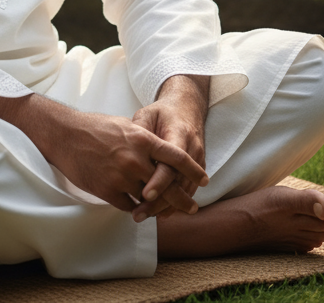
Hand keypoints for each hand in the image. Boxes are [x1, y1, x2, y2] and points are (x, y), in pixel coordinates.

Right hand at [0, 93, 206, 215]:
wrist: (65, 135)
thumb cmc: (95, 127)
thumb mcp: (124, 125)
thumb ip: (143, 139)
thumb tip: (159, 150)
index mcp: (141, 138)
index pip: (175, 156)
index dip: (193, 169)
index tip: (204, 179)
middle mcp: (134, 159)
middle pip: (167, 185)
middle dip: (183, 199)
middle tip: (192, 207)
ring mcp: (121, 176)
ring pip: (149, 199)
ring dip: (159, 207)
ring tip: (169, 214)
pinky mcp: (107, 190)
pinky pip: (129, 206)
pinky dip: (136, 208)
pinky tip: (140, 209)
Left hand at [130, 74, 209, 220]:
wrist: (186, 108)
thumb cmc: (162, 113)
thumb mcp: (148, 114)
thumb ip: (138, 131)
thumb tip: (124, 149)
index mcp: (179, 134)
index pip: (171, 163)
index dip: (159, 181)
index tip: (145, 195)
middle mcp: (192, 149)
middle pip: (178, 182)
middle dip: (161, 201)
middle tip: (140, 214)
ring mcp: (198, 160)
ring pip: (184, 190)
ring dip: (166, 206)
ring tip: (145, 216)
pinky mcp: (198, 168)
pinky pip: (187, 189)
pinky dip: (174, 202)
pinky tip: (158, 212)